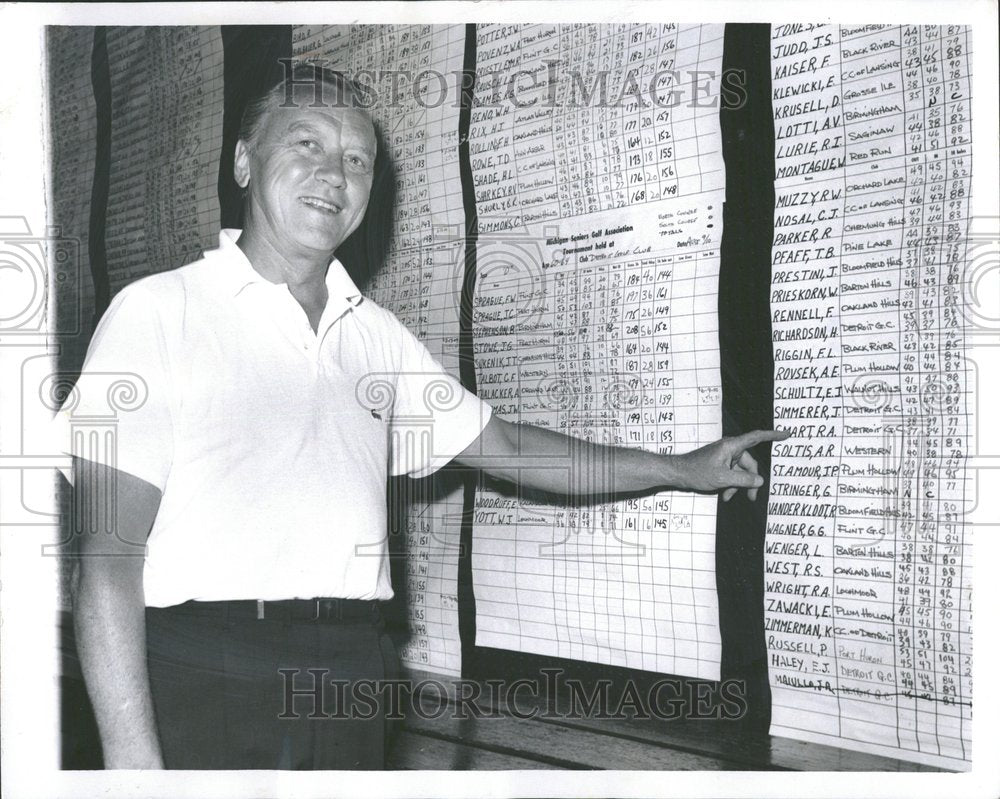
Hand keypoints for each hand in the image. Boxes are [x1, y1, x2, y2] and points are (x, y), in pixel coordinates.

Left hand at [673, 429, 790, 501]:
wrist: (679, 473)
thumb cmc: (697, 471)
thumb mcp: (722, 479)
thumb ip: (743, 480)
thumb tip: (759, 481)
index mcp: (732, 446)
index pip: (756, 437)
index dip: (773, 435)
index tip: (787, 434)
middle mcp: (730, 449)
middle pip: (749, 464)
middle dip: (750, 481)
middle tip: (751, 497)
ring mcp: (725, 456)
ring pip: (741, 472)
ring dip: (738, 485)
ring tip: (729, 497)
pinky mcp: (721, 464)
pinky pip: (732, 474)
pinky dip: (730, 484)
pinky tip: (725, 495)